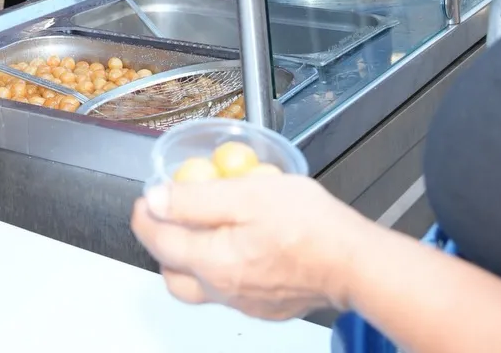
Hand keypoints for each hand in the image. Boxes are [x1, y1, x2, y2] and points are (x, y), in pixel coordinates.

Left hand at [131, 173, 362, 320]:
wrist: (354, 262)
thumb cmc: (309, 226)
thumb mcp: (247, 194)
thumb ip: (196, 199)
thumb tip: (157, 199)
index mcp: (213, 262)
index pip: (160, 242)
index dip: (146, 216)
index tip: (146, 199)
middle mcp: (224, 290)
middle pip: (173, 275)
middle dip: (163, 245)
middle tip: (168, 217)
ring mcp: (246, 303)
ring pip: (200, 287)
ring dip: (191, 260)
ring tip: (202, 230)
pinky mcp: (266, 306)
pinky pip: (230, 291)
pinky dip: (222, 269)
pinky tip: (239, 246)